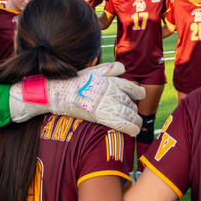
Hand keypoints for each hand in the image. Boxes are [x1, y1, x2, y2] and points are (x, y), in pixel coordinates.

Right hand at [9, 62, 146, 136]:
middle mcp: (113, 92)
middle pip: (131, 104)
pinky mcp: (103, 116)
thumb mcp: (94, 70)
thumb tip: (124, 69)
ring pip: (130, 115)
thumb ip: (110, 69)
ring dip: (135, 121)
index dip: (139, 95)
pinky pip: (123, 124)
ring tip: (135, 124)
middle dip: (133, 111)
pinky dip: (131, 129)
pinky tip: (133, 131)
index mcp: (113, 81)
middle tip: (132, 115)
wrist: (61, 93)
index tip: (138, 99)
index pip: (133, 89)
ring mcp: (109, 104)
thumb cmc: (75, 82)